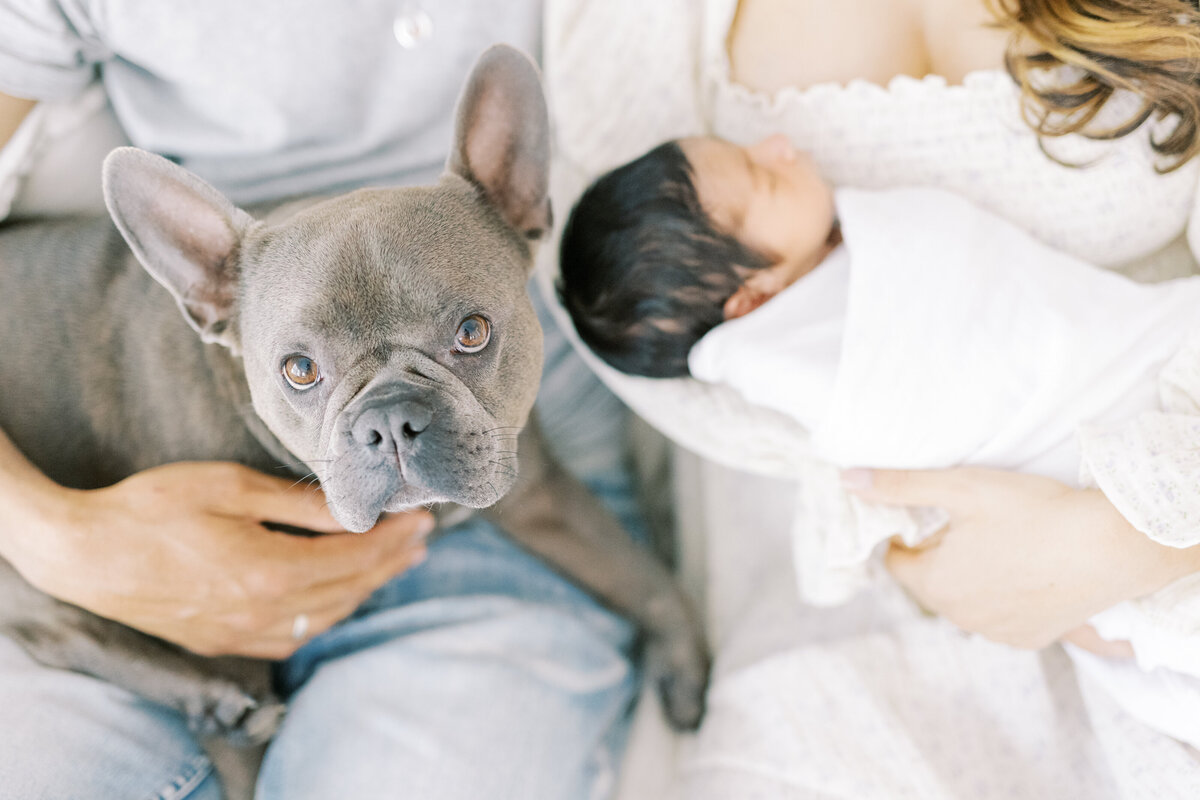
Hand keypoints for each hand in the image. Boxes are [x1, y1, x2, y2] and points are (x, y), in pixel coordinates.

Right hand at [8, 462, 432, 658]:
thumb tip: (357, 508)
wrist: (82, 553)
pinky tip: (338, 598)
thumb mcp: (232, 488)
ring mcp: (242, 633)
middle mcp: (264, 611)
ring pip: (325, 616)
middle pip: (349, 589)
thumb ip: (300, 504)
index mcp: (271, 570)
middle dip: (390, 562)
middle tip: (421, 539)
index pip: (355, 556)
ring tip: (392, 564)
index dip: (393, 536)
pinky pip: (292, 635)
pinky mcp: (222, 641)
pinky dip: (326, 615)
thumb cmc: (153, 508)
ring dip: (364, 590)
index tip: (422, 517)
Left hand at [842, 466, 1199, 649]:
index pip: (897, 563)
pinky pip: (1002, 616)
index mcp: (935, 585)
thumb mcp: (960, 488)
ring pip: (967, 600)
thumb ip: (900, 486)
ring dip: (970, 576)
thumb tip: (848, 480)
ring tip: (1000, 542)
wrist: (1112, 547)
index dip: (905, 535)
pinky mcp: (1035, 638)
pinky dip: (1005, 595)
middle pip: (931, 582)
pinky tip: (1025, 569)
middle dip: (938, 555)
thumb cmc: (1034, 512)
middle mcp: (962, 618)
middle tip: (968, 522)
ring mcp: (1000, 633)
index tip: (924, 515)